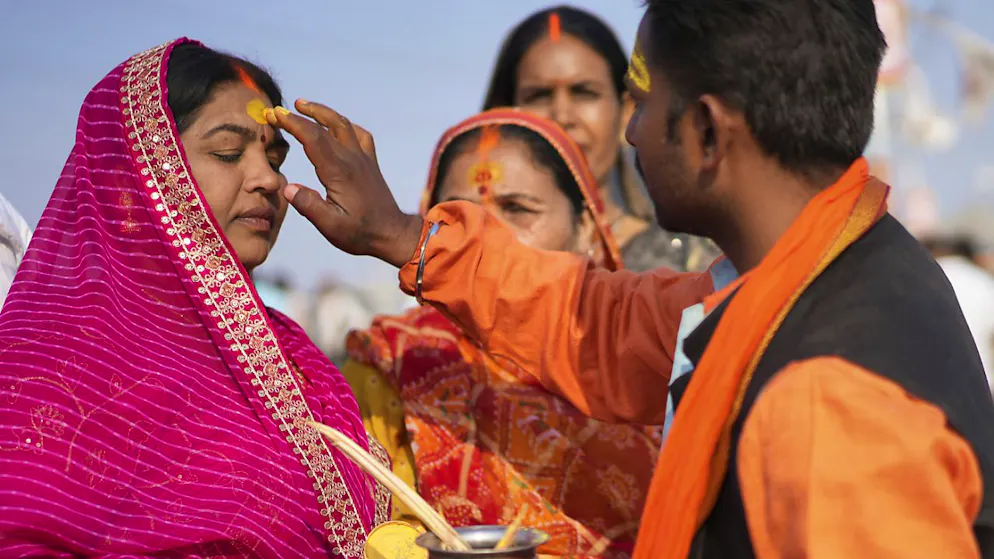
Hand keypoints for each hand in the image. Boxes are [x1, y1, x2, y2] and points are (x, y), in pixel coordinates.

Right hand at [267, 100, 423, 267]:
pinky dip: (344, 124)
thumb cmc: (360, 232)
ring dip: (322, 112)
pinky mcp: (370, 162)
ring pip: (343, 124)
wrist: (392, 233)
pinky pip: (359, 134)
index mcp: (339, 172)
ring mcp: (363, 158)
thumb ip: (308, 206)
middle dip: (300, 115)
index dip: (292, 123)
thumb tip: (287, 188)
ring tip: (303, 105)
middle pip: (325, 126)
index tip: (274, 114)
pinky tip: (336, 125)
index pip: (313, 138)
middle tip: (280, 110)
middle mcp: (352, 159)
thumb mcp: (330, 226)